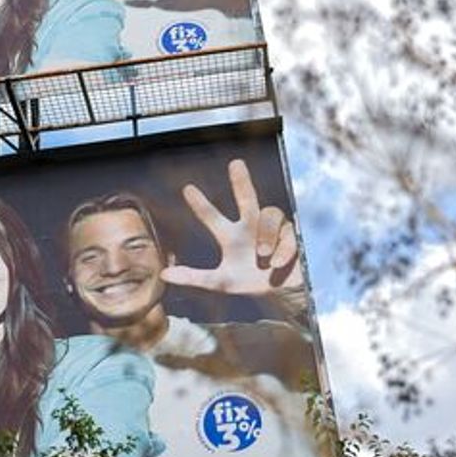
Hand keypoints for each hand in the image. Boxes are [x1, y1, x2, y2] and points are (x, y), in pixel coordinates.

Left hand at [161, 159, 303, 295]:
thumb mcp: (219, 282)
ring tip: (263, 256)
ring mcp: (272, 229)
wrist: (279, 292)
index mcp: (230, 235)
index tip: (187, 189)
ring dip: (267, 236)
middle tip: (235, 164)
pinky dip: (282, 251)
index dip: (200, 204)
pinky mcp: (291, 236)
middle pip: (247, 198)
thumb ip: (193, 278)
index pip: (212, 217)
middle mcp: (250, 226)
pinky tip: (278, 264)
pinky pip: (287, 237)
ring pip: (271, 215)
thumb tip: (163, 275)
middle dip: (242, 181)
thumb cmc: (247, 282)